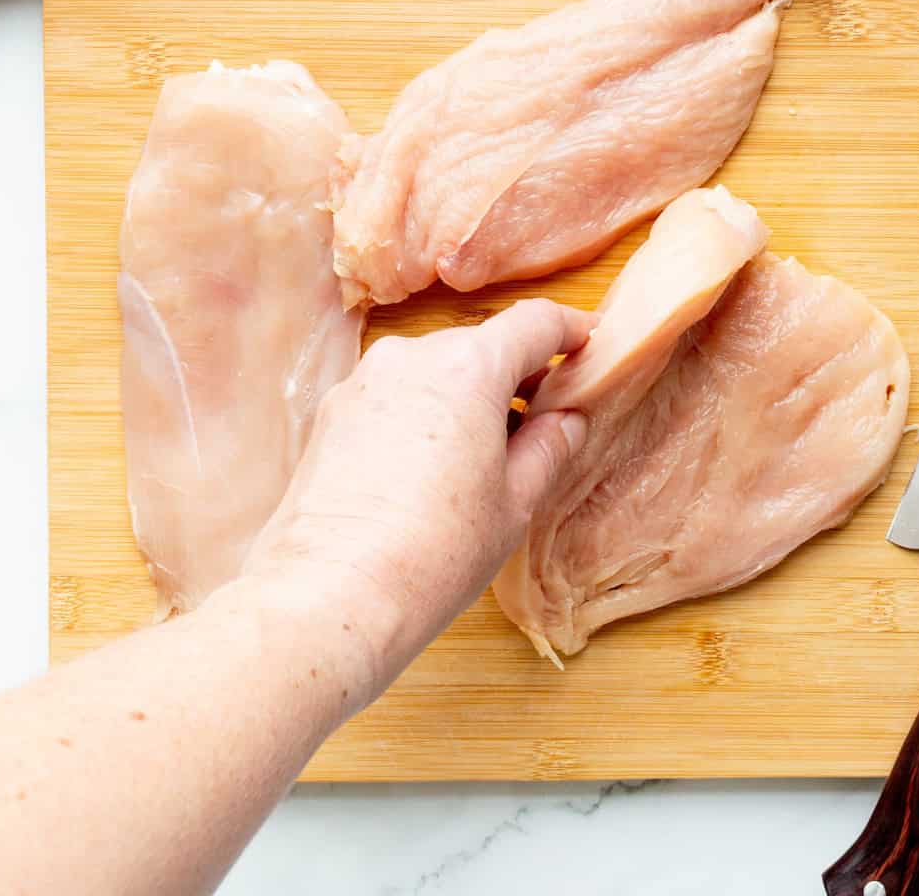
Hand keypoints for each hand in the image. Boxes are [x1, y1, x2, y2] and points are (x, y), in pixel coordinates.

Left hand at [244, 298, 593, 699]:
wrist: (331, 595)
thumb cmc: (434, 553)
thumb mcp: (514, 502)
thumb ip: (548, 447)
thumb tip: (567, 420)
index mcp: (468, 367)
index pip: (534, 323)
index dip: (570, 332)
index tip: (587, 346)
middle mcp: (411, 357)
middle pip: (480, 345)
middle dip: (515, 374)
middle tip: (543, 419)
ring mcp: (364, 381)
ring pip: (433, 370)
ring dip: (465, 396)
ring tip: (482, 455)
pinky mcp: (331, 412)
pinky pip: (393, 396)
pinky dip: (421, 414)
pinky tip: (429, 469)